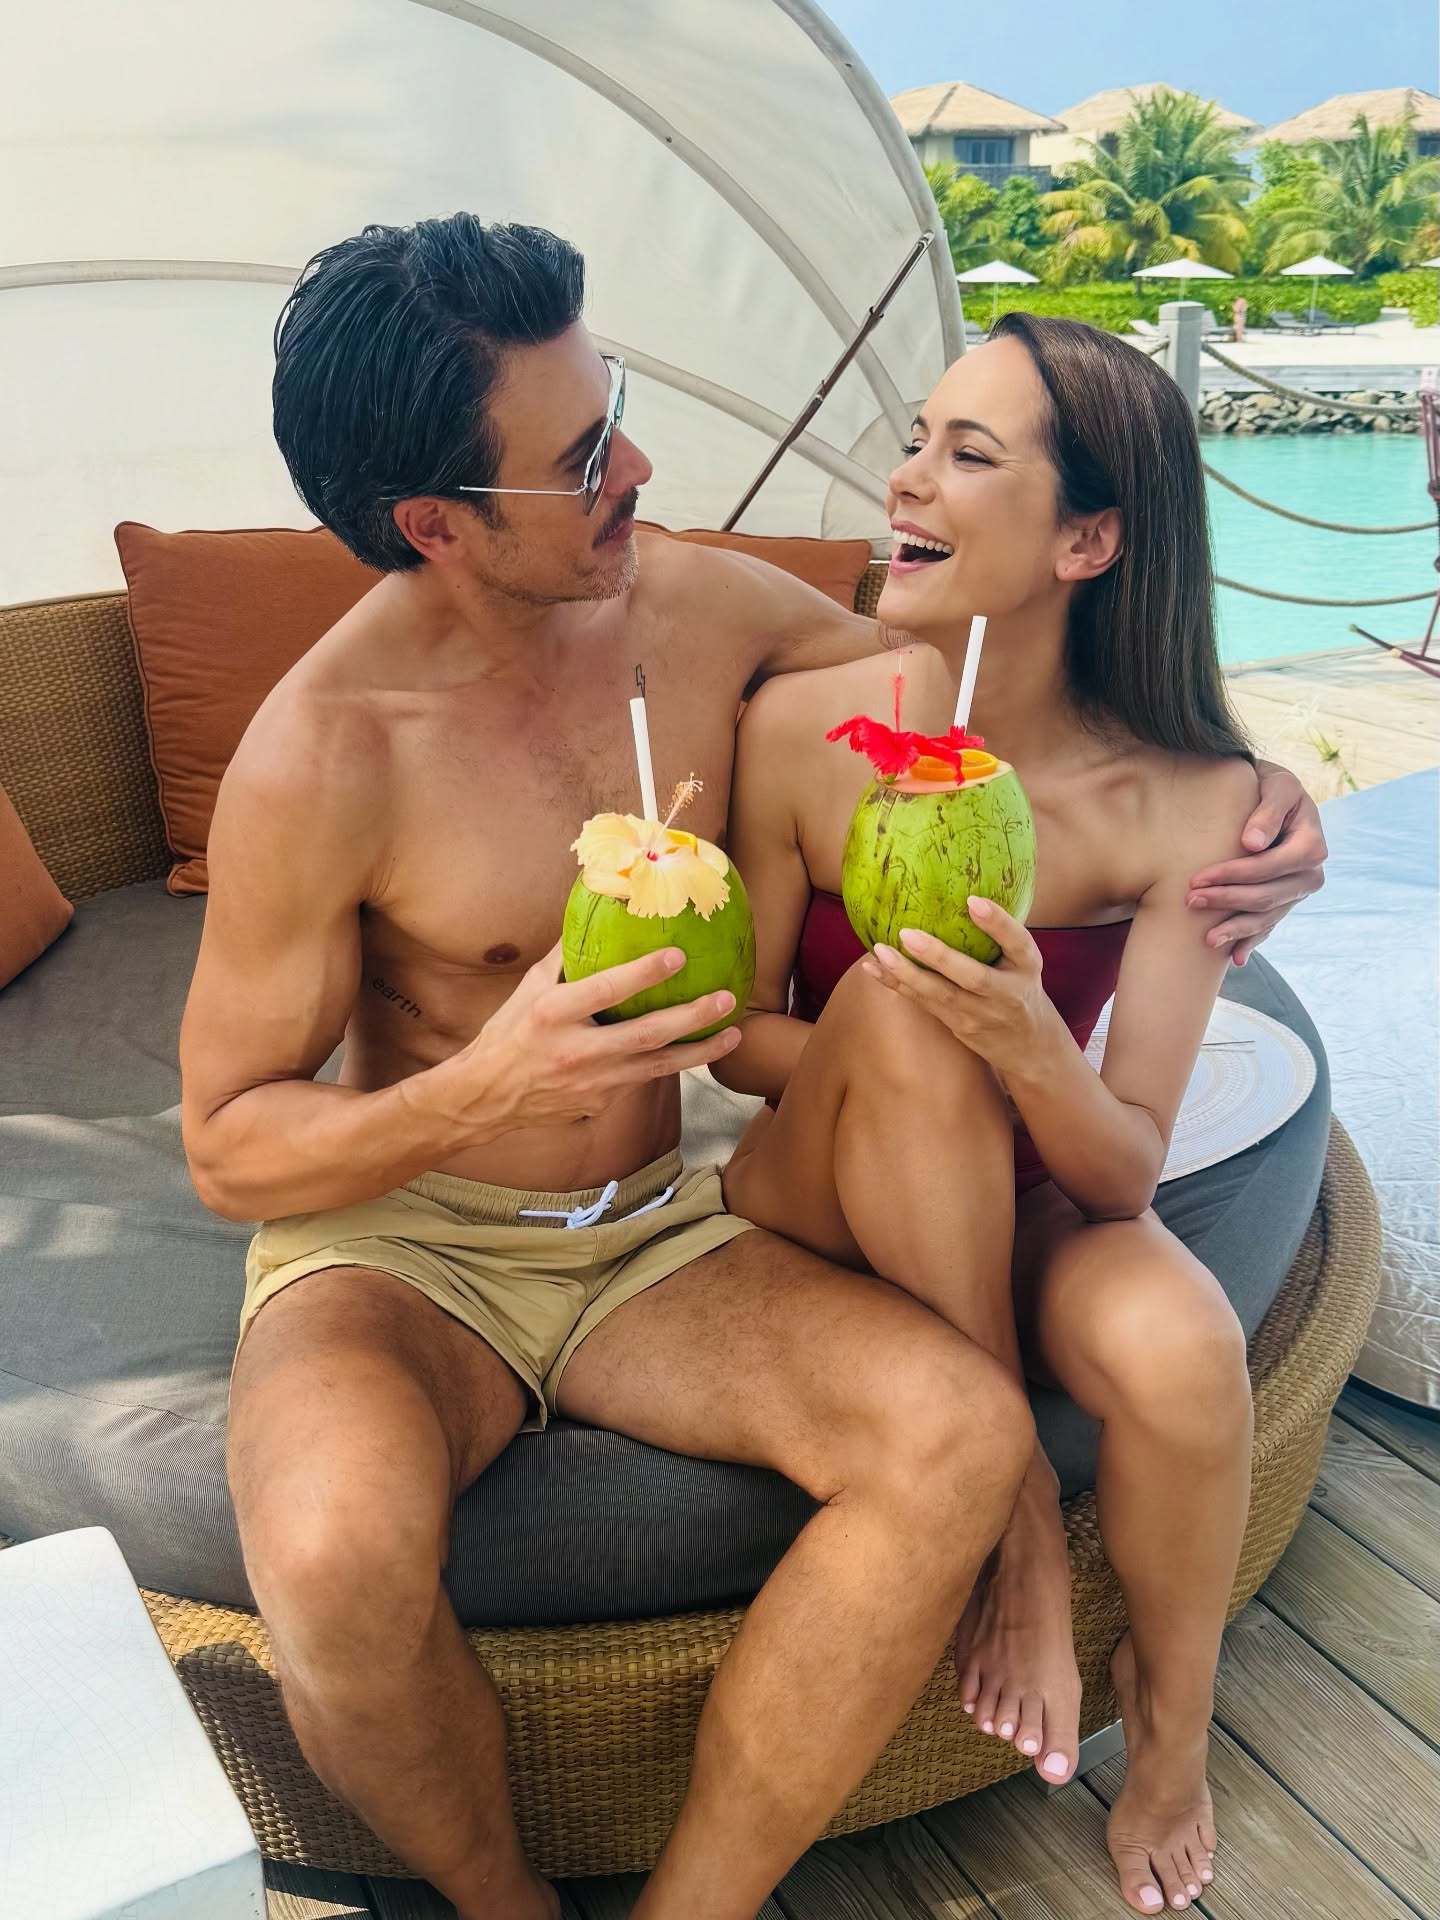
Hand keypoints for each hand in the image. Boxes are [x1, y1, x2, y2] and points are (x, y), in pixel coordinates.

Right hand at [426, 942, 741, 1138]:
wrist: (487, 1098)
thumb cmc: (509, 1034)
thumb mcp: (529, 989)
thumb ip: (564, 955)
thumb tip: (595, 913)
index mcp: (553, 1014)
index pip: (606, 990)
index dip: (644, 973)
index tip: (678, 955)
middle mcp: (576, 1050)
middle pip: (646, 1034)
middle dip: (691, 1017)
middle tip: (726, 999)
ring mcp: (593, 1083)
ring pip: (658, 1066)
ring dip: (700, 1050)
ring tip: (734, 1034)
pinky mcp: (601, 1102)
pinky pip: (642, 1079)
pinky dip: (671, 1064)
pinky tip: (698, 1051)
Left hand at [862, 898, 1054, 1079]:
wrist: (1028, 1044)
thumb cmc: (1019, 985)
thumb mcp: (1023, 958)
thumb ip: (1001, 930)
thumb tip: (962, 886)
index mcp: (1027, 967)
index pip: (1018, 942)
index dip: (997, 922)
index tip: (972, 900)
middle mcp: (1007, 993)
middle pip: (973, 977)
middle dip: (939, 957)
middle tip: (907, 934)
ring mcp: (981, 1014)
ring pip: (940, 995)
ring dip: (907, 974)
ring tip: (880, 951)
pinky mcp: (958, 1026)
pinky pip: (924, 1003)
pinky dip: (897, 985)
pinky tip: (873, 968)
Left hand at [1187, 761, 1326, 964]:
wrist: (1272, 794)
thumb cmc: (1270, 785)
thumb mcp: (1276, 785)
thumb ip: (1267, 811)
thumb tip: (1253, 844)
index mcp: (1311, 845)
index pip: (1269, 868)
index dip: (1234, 875)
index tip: (1198, 878)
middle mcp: (1310, 874)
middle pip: (1266, 896)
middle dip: (1227, 901)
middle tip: (1190, 901)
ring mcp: (1297, 892)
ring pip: (1267, 917)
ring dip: (1236, 930)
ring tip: (1206, 939)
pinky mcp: (1285, 901)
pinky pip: (1269, 925)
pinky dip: (1252, 942)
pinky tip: (1234, 958)